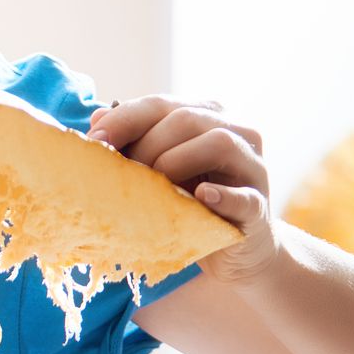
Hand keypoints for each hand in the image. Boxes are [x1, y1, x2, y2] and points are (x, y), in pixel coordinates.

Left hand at [90, 95, 280, 283]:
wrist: (233, 248)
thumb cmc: (187, 203)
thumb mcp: (155, 170)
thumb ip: (131, 142)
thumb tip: (97, 118)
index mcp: (204, 117)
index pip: (160, 104)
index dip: (123, 119)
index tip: (93, 142)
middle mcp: (234, 132)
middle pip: (185, 118)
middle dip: (144, 144)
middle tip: (119, 173)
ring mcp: (252, 167)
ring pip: (219, 142)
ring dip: (175, 162)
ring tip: (154, 187)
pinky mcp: (259, 206)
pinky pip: (246, 196)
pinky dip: (223, 195)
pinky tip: (201, 196)